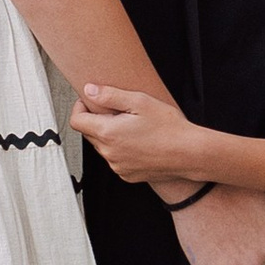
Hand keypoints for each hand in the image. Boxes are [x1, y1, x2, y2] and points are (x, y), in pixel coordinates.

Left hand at [76, 84, 209, 188]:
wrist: (189, 153)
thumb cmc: (168, 126)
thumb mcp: (139, 101)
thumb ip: (110, 95)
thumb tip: (89, 90)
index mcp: (107, 133)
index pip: (76, 121)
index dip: (80, 107)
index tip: (90, 101)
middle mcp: (109, 153)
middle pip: (89, 133)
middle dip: (97, 120)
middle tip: (118, 112)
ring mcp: (117, 166)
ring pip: (102, 147)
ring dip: (109, 136)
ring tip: (132, 127)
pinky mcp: (127, 175)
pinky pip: (115, 159)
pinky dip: (120, 150)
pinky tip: (139, 142)